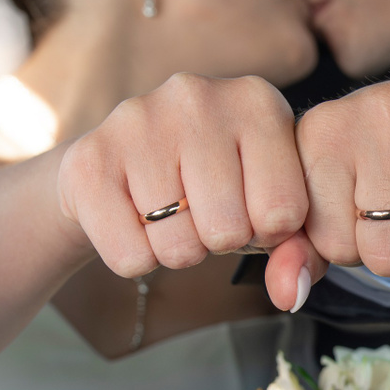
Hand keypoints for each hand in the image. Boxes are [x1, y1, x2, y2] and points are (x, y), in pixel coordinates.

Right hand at [56, 73, 320, 308]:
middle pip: (229, 231)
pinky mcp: (89, 158)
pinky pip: (130, 257)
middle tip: (201, 214)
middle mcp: (198, 96)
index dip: (268, 232)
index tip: (249, 209)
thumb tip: (292, 293)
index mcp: (257, 100)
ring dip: (177, 250)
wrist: (115, 167)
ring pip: (178, 247)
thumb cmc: (212, 187)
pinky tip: (132, 218)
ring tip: (168, 214)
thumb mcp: (269, 204)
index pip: (285, 212)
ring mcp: (138, 121)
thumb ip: (300, 250)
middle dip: (218, 243)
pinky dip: (136, 258)